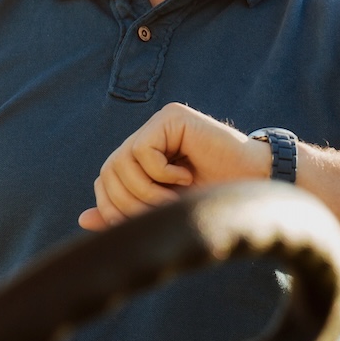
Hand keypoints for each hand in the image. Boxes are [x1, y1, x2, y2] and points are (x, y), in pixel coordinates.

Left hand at [79, 102, 270, 229]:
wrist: (256, 184)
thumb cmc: (216, 198)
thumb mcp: (165, 209)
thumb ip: (127, 212)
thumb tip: (84, 218)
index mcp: (143, 156)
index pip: (106, 178)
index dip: (112, 205)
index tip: (137, 223)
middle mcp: (148, 135)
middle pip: (109, 171)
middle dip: (129, 202)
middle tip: (161, 212)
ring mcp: (159, 123)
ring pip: (121, 161)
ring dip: (146, 191)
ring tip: (174, 198)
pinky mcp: (172, 117)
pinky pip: (142, 150)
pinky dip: (160, 173)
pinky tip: (185, 176)